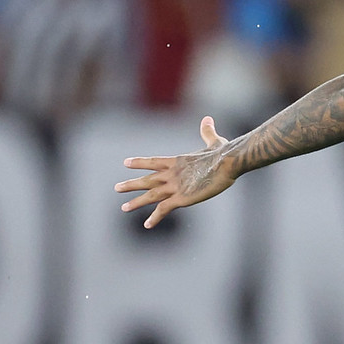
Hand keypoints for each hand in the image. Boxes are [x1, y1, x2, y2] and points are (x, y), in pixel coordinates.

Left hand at [115, 116, 235, 227]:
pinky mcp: (182, 198)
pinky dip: (154, 217)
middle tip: (117, 188)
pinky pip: (164, 209)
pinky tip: (146, 225)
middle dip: (131, 185)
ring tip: (123, 208)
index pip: (153, 162)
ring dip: (136, 202)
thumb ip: (207, 132)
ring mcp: (175, 186)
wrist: (226, 163)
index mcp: (177, 161)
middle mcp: (171, 174)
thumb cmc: (223, 153)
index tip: (126, 162)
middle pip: (147, 180)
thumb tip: (207, 119)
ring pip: (150, 195)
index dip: (139, 163)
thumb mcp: (214, 141)